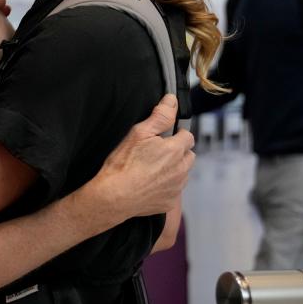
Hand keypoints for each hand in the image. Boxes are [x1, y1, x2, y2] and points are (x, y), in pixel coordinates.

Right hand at [91, 96, 194, 221]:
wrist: (113, 196)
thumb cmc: (123, 163)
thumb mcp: (138, 133)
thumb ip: (160, 116)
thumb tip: (172, 100)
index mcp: (175, 150)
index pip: (187, 136)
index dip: (176, 135)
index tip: (163, 138)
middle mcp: (181, 169)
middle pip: (189, 155)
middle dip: (178, 152)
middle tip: (157, 153)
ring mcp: (177, 188)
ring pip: (183, 173)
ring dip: (174, 169)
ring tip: (153, 169)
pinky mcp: (170, 202)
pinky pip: (175, 192)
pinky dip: (168, 188)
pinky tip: (151, 185)